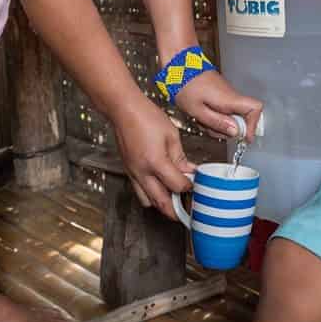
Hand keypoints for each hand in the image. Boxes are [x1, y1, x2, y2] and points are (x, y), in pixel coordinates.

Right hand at [110, 97, 195, 219]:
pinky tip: (159, 188)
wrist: (124, 110)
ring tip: (173, 200)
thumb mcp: (171, 135)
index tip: (196, 186)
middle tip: (187, 211)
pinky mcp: (128, 171)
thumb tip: (189, 171)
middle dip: (176, 211)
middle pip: (161, 203)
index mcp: (156, 162)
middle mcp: (142, 172)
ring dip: (161, 205)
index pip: (177, 186)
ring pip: (147, 201)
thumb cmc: (146, 117)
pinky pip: (139, 191)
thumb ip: (180, 157)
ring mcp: (133, 173)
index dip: (190, 188)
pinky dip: (150, 195)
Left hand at [175, 70, 263, 141]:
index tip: (243, 137)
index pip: (255, 108)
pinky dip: (213, 117)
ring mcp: (226, 95)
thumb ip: (217, 122)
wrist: (179, 66)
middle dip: (229, 129)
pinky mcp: (220, 95)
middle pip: (243, 118)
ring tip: (201, 120)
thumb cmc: (185, 86)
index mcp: (229, 99)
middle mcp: (231, 96)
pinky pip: (223, 111)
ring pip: (231, 116)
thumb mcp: (197, 110)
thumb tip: (236, 132)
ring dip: (218, 124)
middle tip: (211, 129)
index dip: (252, 125)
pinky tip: (200, 115)